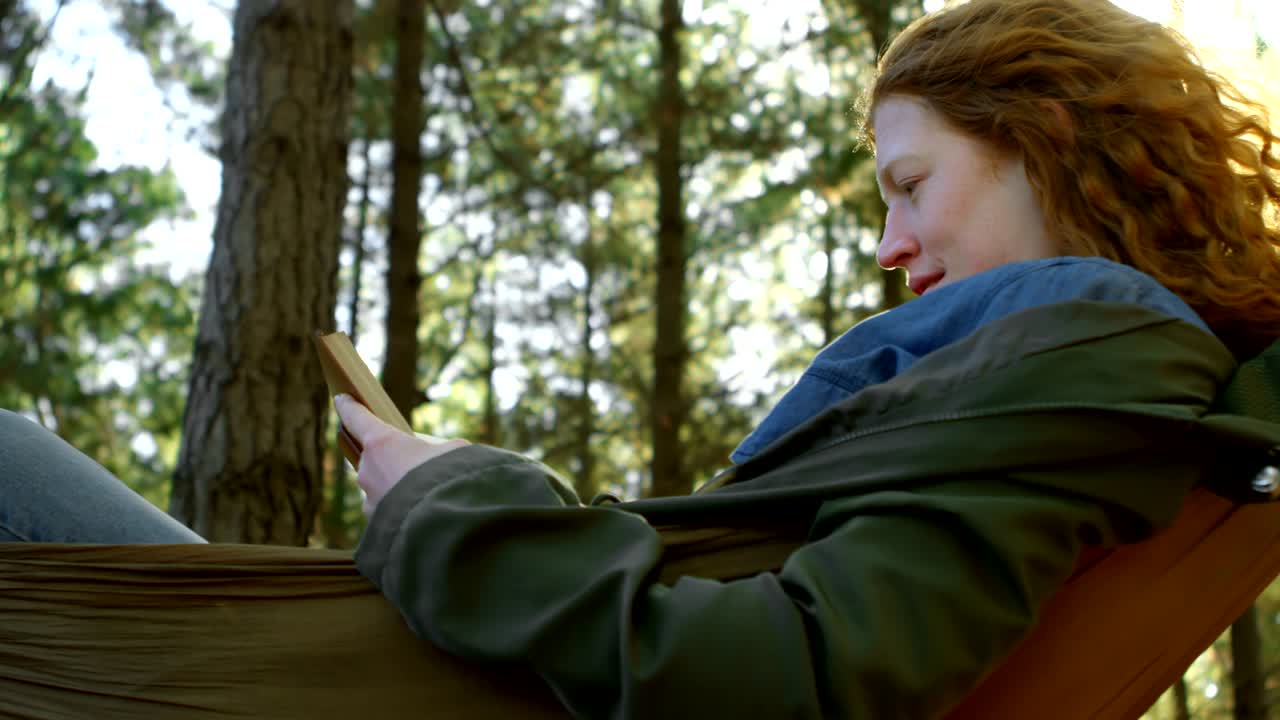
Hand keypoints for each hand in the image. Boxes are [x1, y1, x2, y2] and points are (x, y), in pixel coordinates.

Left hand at [333, 394, 468, 516]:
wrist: (446, 525)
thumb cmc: (450, 477)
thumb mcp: (456, 451)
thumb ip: (442, 451)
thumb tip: (445, 460)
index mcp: (382, 444)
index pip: (357, 418)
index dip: (349, 407)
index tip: (341, 399)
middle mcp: (368, 470)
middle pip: (374, 458)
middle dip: (392, 461)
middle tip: (417, 466)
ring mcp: (370, 500)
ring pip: (381, 488)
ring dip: (397, 489)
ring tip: (426, 496)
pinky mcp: (376, 526)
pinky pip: (389, 513)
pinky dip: (402, 512)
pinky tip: (424, 517)